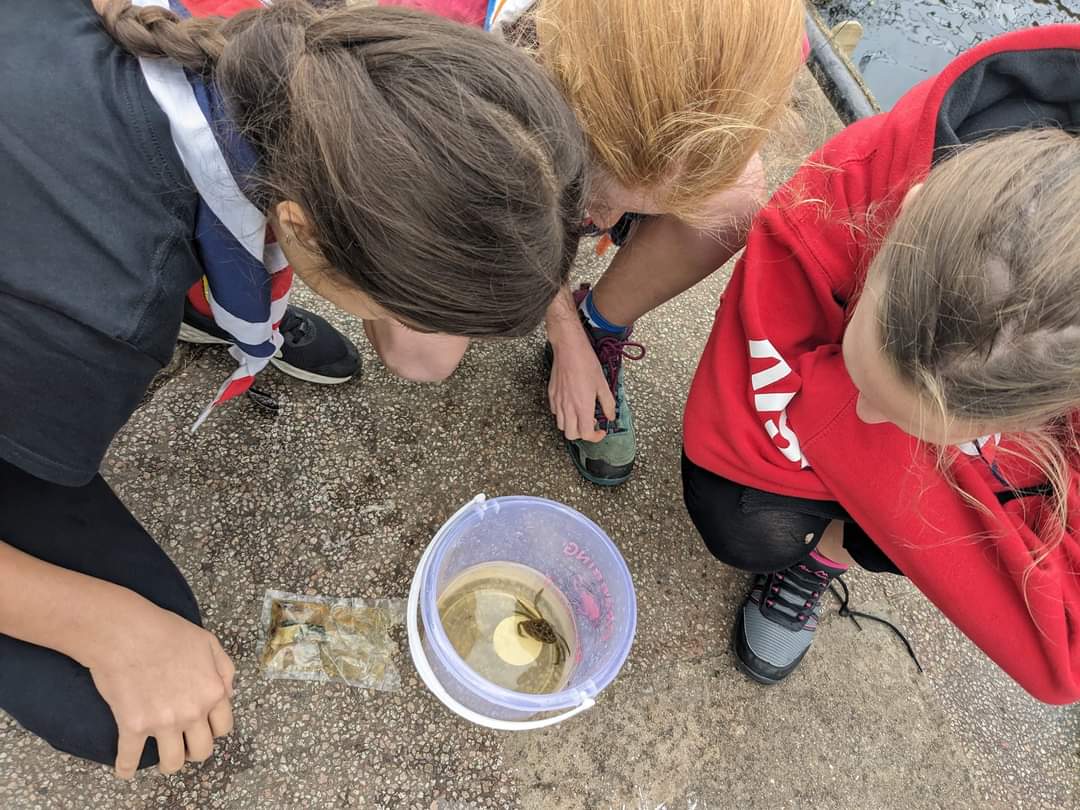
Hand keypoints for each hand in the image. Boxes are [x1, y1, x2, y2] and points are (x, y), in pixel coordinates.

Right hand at [85, 594, 234, 778]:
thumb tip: (228, 695)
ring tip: (162, 758)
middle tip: (185, 745)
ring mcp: (163, 722)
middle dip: (195, 750)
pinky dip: (126, 769)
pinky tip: (125, 771)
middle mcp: (192, 712)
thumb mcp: (209, 643)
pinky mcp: (133, 726)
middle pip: (202, 750)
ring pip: (173, 762)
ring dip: (169, 763)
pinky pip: (130, 759)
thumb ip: (224, 670)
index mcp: (212, 692)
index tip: (205, 729)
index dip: (214, 729)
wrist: (127, 632)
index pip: (224, 727)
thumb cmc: (167, 632)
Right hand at [548, 322, 615, 442]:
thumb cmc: (586, 363)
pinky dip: (563, 415)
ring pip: (561, 425)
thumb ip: (608, 404)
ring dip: (572, 425)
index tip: (601, 430)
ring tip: (581, 415)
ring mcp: (558, 402)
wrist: (569, 349)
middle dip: (582, 434)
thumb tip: (610, 416)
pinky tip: (571, 405)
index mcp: (583, 407)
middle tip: (591, 424)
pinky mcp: (551, 395)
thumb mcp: (603, 384)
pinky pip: (555, 412)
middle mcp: (568, 407)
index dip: (595, 437)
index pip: (586, 434)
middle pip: (571, 435)